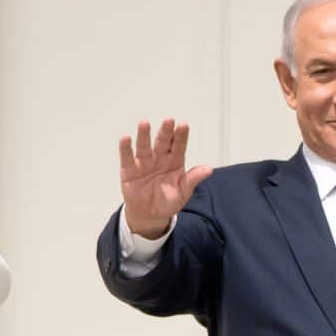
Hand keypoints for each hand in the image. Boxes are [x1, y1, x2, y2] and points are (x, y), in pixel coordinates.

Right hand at [119, 119, 212, 238]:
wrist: (151, 214)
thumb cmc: (168, 200)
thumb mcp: (184, 191)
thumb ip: (194, 179)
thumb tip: (209, 169)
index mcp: (175, 161)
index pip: (179, 146)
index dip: (181, 136)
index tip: (183, 125)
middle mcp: (159, 158)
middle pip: (163, 142)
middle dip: (165, 131)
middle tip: (169, 120)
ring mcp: (144, 162)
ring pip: (144, 145)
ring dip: (144, 134)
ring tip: (144, 123)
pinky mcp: (129, 169)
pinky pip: (127, 157)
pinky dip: (126, 148)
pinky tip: (126, 138)